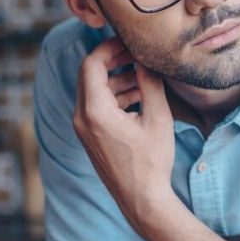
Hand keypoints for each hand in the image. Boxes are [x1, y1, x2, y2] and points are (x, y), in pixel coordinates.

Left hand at [73, 36, 174, 232]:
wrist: (141, 199)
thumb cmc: (151, 162)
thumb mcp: (157, 118)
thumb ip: (149, 84)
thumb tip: (146, 58)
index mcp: (94, 111)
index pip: (92, 64)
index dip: (110, 47)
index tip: (130, 41)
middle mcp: (81, 118)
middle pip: (90, 74)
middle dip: (113, 61)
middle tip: (137, 54)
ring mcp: (82, 128)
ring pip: (94, 90)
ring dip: (116, 79)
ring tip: (143, 77)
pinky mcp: (89, 136)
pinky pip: (96, 106)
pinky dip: (113, 96)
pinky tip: (138, 97)